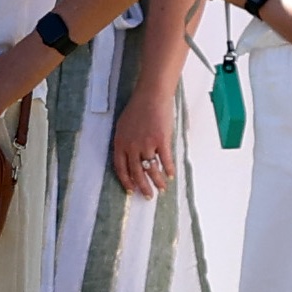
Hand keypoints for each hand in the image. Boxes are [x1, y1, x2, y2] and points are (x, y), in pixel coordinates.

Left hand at [110, 80, 176, 194]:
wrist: (151, 95)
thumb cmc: (138, 108)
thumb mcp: (123, 126)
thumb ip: (125, 142)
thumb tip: (130, 156)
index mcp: (120, 143)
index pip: (120, 168)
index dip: (126, 181)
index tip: (131, 191)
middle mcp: (132, 146)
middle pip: (136, 172)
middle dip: (143, 187)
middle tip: (148, 196)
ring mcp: (147, 144)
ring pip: (151, 169)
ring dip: (157, 181)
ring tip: (162, 189)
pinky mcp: (161, 140)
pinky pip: (165, 160)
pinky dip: (169, 169)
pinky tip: (171, 175)